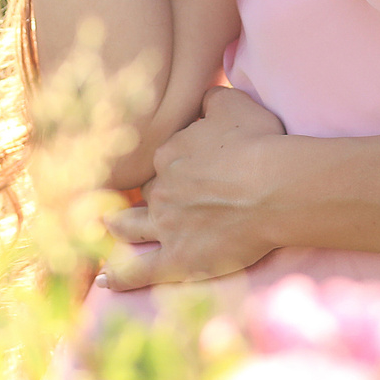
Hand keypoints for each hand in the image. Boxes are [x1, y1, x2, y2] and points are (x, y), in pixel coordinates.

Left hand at [102, 87, 291, 288]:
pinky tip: (107, 281)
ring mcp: (165, 226)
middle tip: (162, 201)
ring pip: (131, 226)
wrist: (272, 188)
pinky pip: (140, 271)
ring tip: (107, 227)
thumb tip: (202, 98)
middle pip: (150, 192)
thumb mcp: (235, 105)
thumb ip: (211, 98)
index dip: (177, 165)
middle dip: (153, 195)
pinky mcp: (177, 259)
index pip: (165, 160)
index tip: (192, 169)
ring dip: (118, 226)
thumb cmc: (259, 145)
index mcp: (170, 154)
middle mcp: (161, 188)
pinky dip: (122, 277)